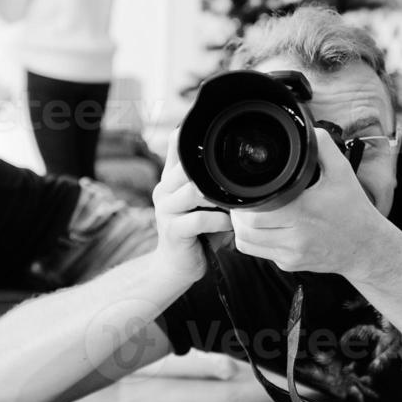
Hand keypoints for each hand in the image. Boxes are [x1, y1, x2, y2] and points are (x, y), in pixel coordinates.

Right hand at [150, 134, 232, 286]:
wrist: (176, 266)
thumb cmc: (196, 231)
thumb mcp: (200, 202)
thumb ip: (209, 181)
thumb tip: (237, 158)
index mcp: (169, 178)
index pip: (176, 145)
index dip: (193, 135)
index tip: (218, 135)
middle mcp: (163, 190)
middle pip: (188, 168)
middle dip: (215, 176)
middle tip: (236, 185)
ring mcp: (166, 210)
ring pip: (194, 192)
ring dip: (219, 199)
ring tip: (234, 206)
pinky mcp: (173, 231)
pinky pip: (199, 220)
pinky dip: (219, 221)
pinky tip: (228, 224)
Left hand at [229, 128, 387, 276]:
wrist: (367, 247)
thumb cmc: (354, 209)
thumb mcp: (342, 171)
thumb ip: (322, 146)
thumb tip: (307, 128)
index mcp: (304, 212)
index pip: (256, 213)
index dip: (246, 202)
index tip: (248, 191)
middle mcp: (296, 237)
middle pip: (246, 229)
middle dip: (240, 214)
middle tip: (246, 201)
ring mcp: (292, 254)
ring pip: (247, 244)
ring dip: (243, 229)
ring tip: (250, 215)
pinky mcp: (290, 264)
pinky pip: (261, 253)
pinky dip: (256, 241)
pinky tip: (265, 228)